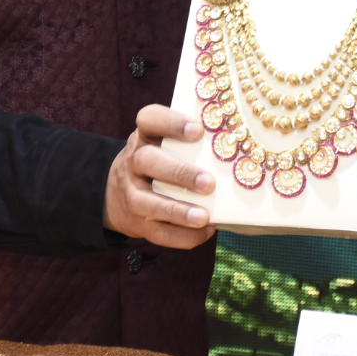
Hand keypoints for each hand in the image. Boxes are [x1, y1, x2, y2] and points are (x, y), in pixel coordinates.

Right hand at [104, 104, 215, 248]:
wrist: (117, 193)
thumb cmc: (160, 160)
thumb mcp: (164, 141)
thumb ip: (191, 141)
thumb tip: (240, 146)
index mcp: (145, 135)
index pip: (149, 119)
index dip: (171, 123)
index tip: (198, 130)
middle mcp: (133, 161)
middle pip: (148, 162)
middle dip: (179, 173)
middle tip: (208, 183)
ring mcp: (131, 193)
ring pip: (149, 202)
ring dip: (178, 211)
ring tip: (204, 217)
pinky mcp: (137, 222)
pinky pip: (156, 232)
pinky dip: (181, 236)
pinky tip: (205, 233)